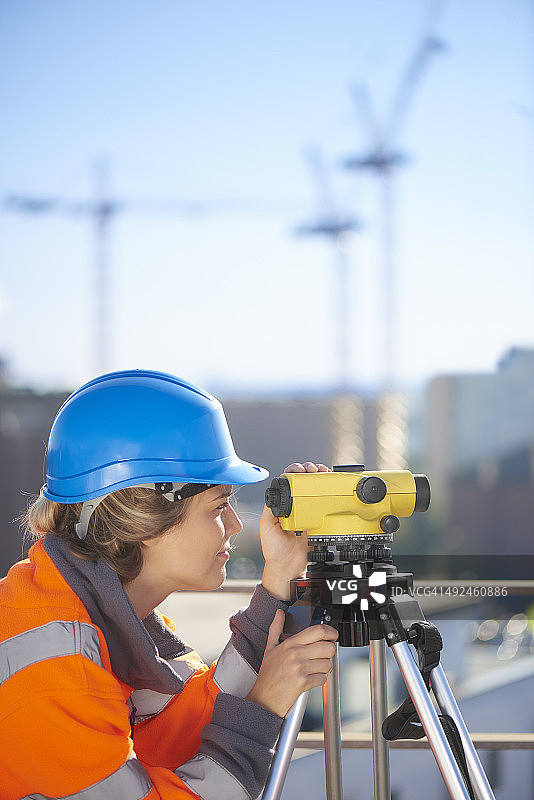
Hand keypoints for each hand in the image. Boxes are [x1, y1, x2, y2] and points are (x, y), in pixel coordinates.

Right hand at [246, 610, 338, 716]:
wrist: (263, 699)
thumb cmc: (268, 675)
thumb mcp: (270, 648)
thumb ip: (276, 628)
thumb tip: (279, 614)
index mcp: (290, 643)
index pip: (318, 630)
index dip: (331, 631)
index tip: (333, 635)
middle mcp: (296, 654)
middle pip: (328, 647)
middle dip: (329, 652)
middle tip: (322, 655)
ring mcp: (300, 668)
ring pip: (328, 664)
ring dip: (324, 668)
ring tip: (313, 669)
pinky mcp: (303, 682)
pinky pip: (323, 678)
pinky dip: (319, 680)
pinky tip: (310, 679)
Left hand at [261, 461, 329, 599]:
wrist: (288, 567)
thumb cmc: (275, 550)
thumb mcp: (267, 528)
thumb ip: (270, 511)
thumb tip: (274, 494)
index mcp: (282, 504)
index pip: (288, 480)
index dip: (294, 470)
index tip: (301, 470)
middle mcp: (295, 505)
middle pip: (304, 481)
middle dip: (311, 470)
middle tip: (315, 470)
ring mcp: (308, 512)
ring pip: (316, 489)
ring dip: (321, 478)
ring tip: (325, 474)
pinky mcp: (319, 520)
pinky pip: (325, 505)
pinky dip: (330, 494)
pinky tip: (332, 489)